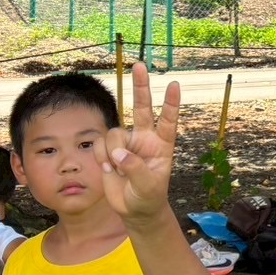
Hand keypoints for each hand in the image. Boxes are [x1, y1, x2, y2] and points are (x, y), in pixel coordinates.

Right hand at [96, 63, 181, 226]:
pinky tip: (109, 170)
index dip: (171, 103)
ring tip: (117, 170)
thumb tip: (119, 154)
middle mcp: (145, 138)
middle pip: (142, 107)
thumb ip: (135, 169)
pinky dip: (102, 158)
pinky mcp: (110, 150)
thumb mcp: (148, 186)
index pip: (169, 120)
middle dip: (141, 86)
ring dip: (112, 151)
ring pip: (114, 133)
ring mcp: (126, 143)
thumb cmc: (148, 196)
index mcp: (162, 144)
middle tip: (140, 64)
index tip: (175, 84)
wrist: (134, 209)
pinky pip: (101, 145)